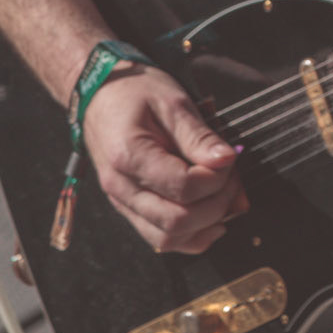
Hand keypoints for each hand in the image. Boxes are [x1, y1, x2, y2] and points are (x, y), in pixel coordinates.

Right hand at [81, 65, 248, 253]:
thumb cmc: (133, 93)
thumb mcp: (172, 103)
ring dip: (204, 226)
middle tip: (232, 179)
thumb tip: (227, 160)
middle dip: (216, 205)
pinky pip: (160, 239)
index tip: (230, 159)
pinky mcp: (129, 208)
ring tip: (222, 198)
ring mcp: (122, 202)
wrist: (100, 93)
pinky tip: (210, 219)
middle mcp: (121, 187)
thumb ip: (200, 136)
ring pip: (168, 239)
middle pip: (177, 221)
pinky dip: (190, 236)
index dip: (217, 179)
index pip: (184, 187)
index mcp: (129, 156)